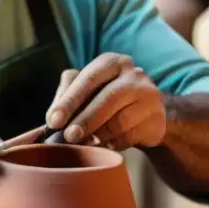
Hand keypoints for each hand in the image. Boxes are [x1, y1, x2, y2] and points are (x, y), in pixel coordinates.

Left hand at [45, 53, 166, 151]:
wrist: (145, 113)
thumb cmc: (106, 99)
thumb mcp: (85, 90)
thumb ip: (66, 97)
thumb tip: (51, 119)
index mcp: (111, 62)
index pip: (87, 79)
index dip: (69, 101)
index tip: (53, 121)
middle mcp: (133, 73)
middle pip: (107, 98)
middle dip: (84, 120)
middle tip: (68, 137)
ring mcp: (149, 95)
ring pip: (120, 119)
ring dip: (98, 135)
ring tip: (85, 144)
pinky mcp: (157, 118)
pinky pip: (131, 135)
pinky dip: (114, 143)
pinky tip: (106, 145)